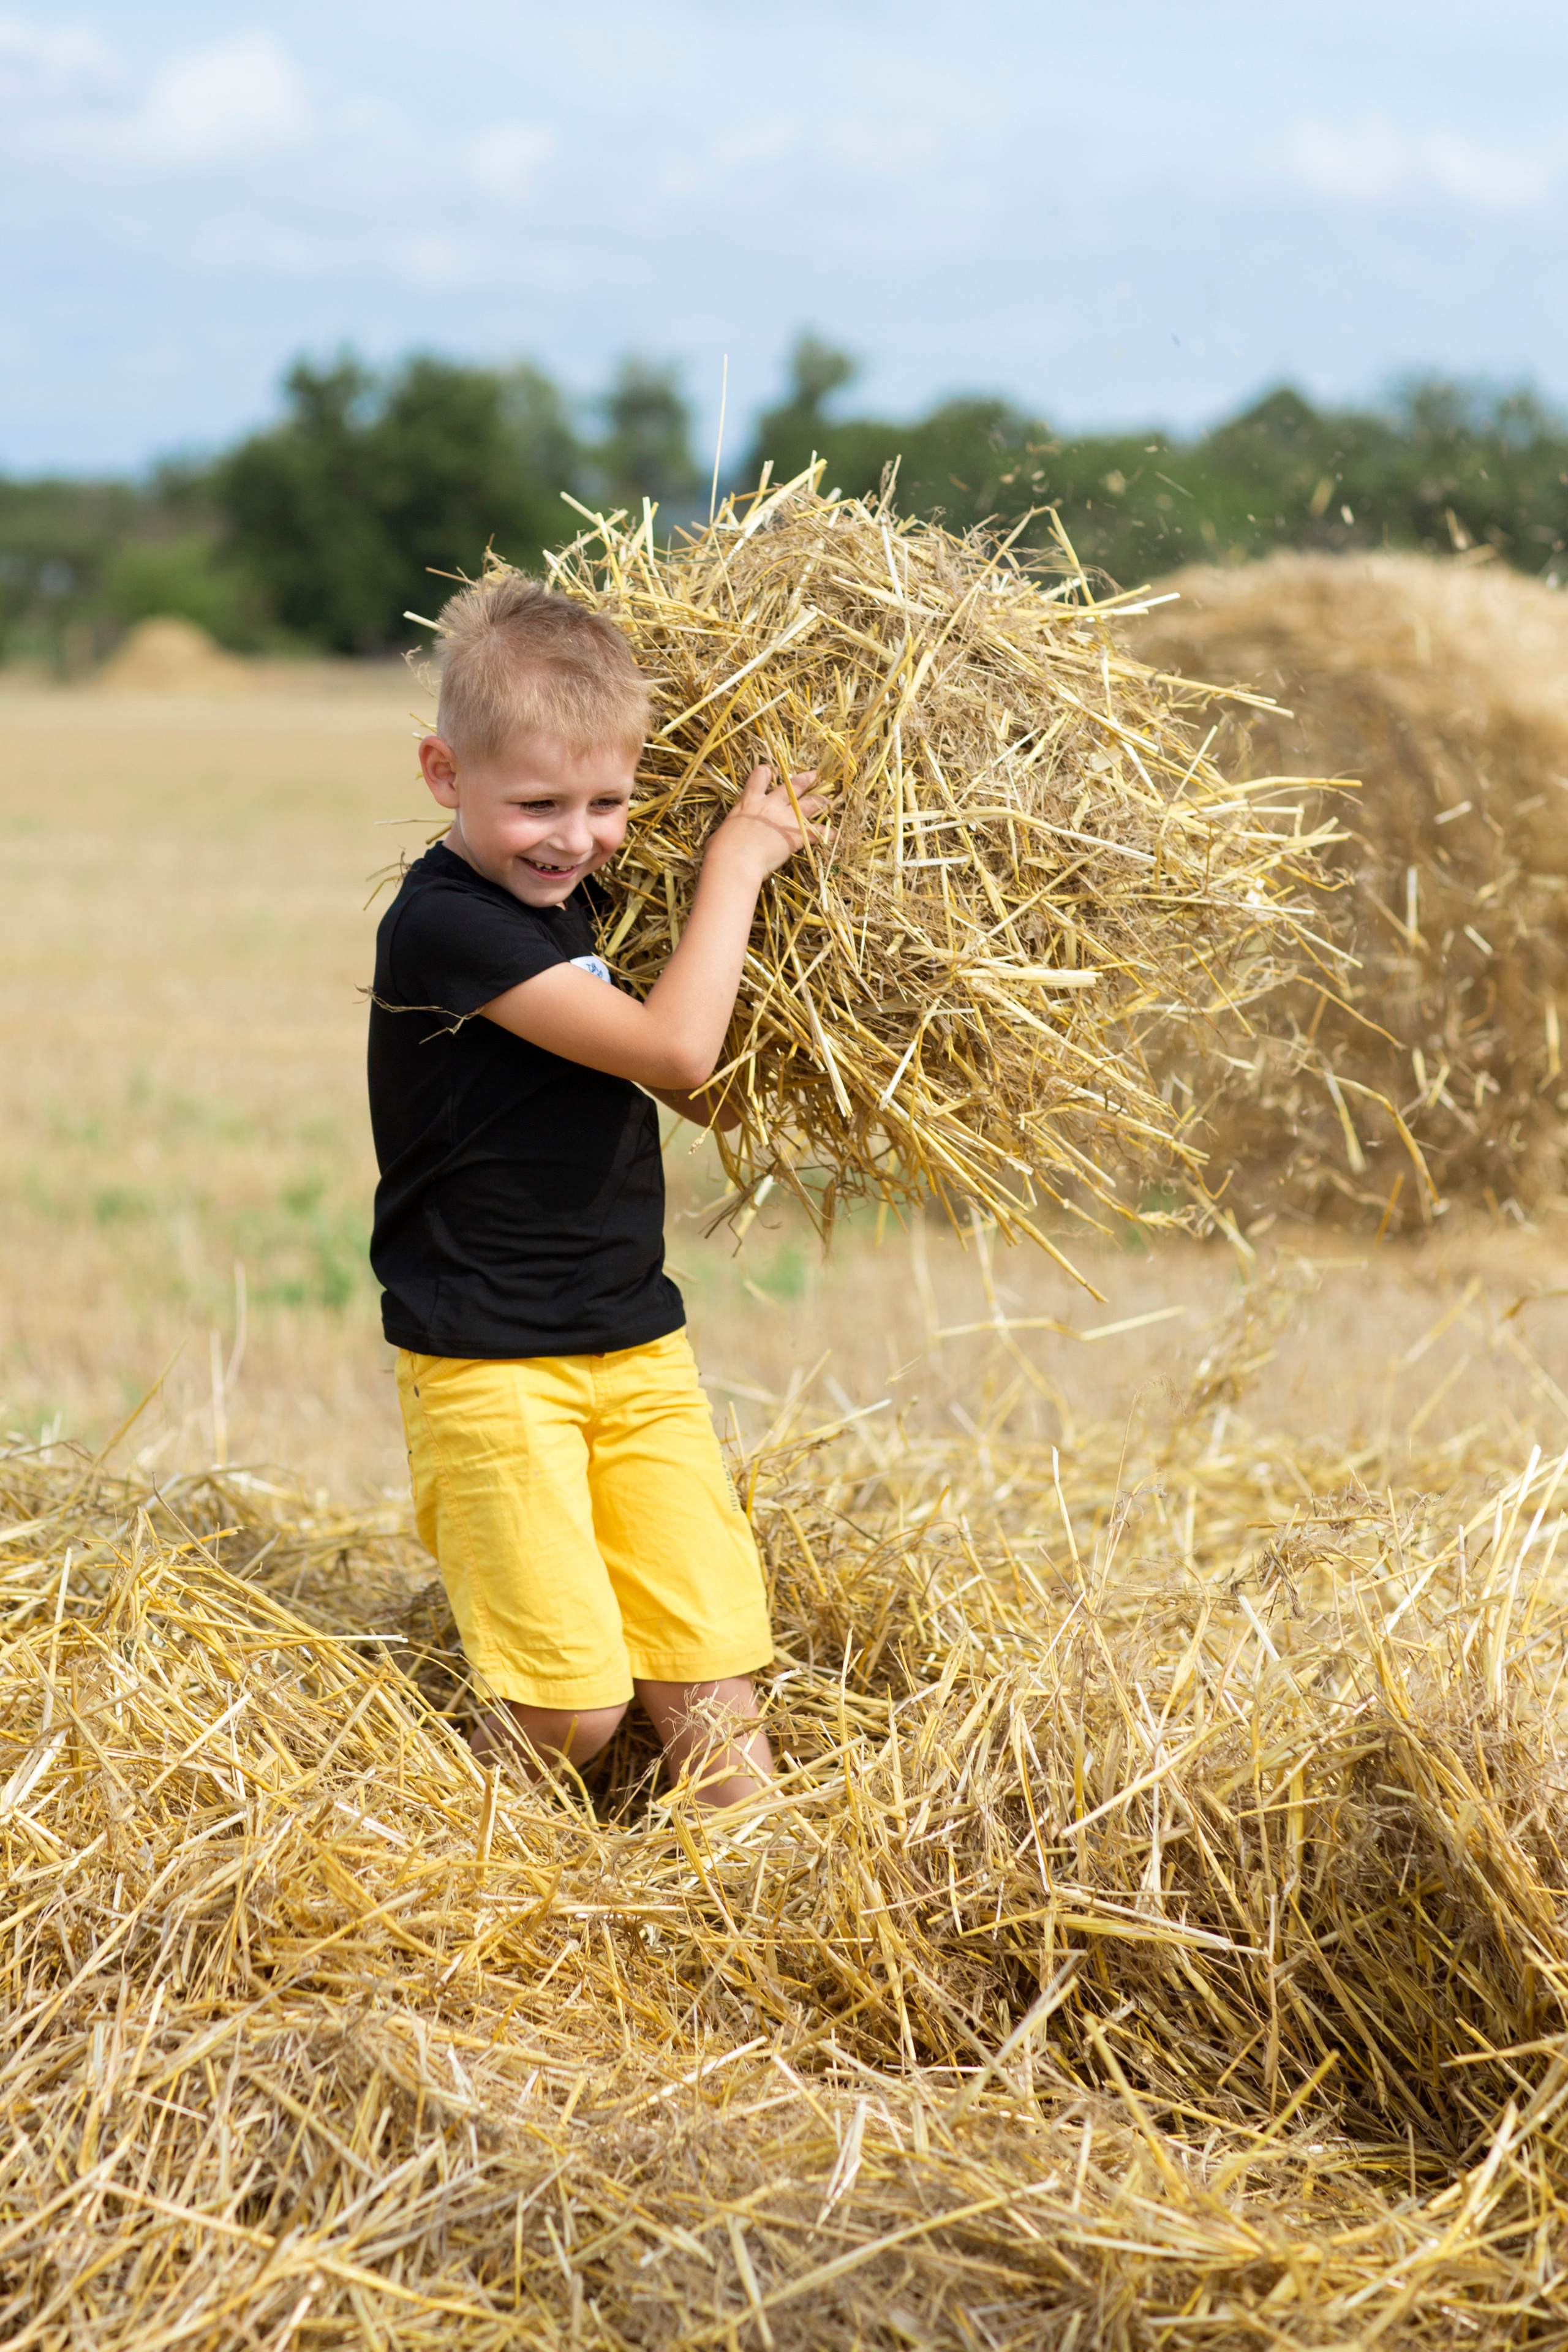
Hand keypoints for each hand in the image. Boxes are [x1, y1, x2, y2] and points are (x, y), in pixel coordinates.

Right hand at [706, 765, 827, 881]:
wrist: (734, 860)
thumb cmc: (721, 850)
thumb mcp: (720, 835)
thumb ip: (727, 833)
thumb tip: (717, 843)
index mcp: (748, 803)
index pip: (758, 778)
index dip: (766, 773)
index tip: (772, 771)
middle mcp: (769, 805)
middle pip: (791, 786)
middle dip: (804, 779)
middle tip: (814, 775)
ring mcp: (784, 818)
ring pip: (808, 803)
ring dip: (820, 801)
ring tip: (829, 800)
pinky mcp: (795, 834)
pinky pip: (816, 832)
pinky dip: (827, 833)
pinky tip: (835, 835)